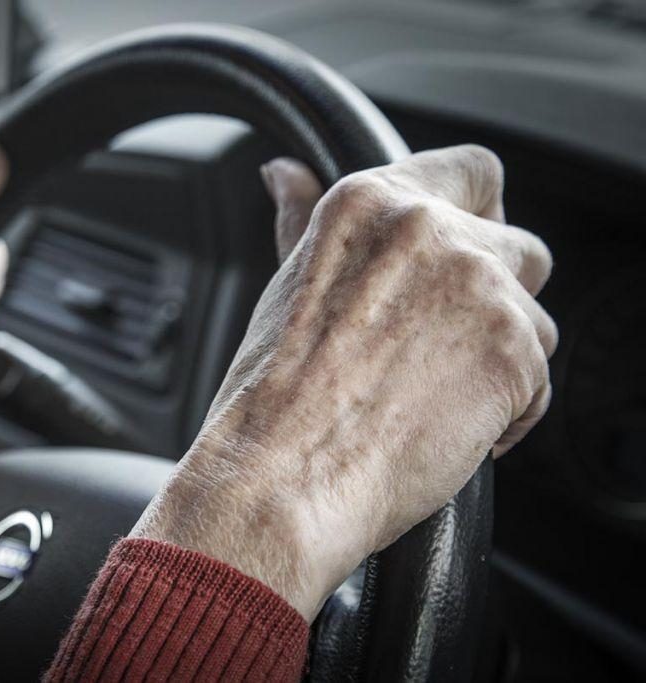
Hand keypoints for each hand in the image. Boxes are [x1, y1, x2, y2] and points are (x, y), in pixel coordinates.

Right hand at [132, 145, 556, 620]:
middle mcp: (430, 229)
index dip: (482, 213)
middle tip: (439, 349)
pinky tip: (446, 430)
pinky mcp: (513, 350)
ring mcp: (478, 286)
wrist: (282, 472)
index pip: (473, 171)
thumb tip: (285, 173)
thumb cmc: (272, 393)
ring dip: (498, 359)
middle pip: (517, 247)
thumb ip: (302, 220)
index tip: (468, 250)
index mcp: (371, 203)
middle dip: (494, 299)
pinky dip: (507, 411)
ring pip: (534, 317)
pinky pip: (540, 379)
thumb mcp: (286, 284)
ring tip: (432, 399)